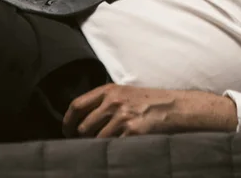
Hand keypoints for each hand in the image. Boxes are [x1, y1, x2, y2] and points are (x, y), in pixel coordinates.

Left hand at [61, 83, 237, 137]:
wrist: (173, 107)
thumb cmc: (149, 100)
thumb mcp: (125, 92)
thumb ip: (106, 100)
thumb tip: (84, 117)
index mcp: (109, 90)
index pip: (77, 105)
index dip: (67, 121)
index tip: (67, 131)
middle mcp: (113, 102)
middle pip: (83, 126)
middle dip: (82, 138)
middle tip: (87, 143)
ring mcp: (122, 118)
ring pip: (96, 140)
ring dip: (98, 146)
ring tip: (106, 144)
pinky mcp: (131, 132)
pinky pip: (112, 147)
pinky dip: (113, 150)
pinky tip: (120, 147)